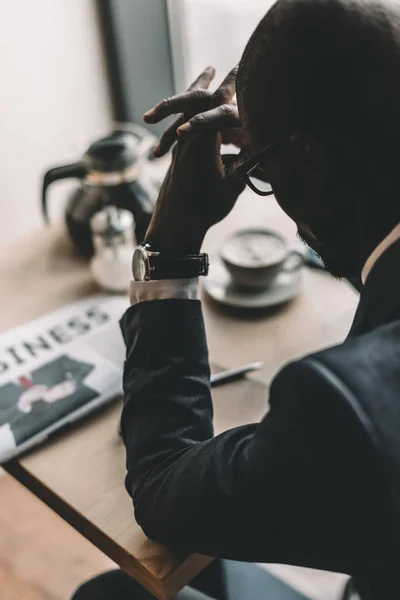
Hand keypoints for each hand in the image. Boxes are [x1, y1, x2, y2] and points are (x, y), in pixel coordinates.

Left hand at [142, 67, 245, 253]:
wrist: (173, 224)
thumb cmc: (204, 206)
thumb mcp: (232, 184)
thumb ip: (245, 165)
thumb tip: (263, 154)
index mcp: (205, 137)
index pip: (219, 102)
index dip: (232, 83)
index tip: (241, 66)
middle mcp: (189, 136)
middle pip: (196, 101)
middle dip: (204, 83)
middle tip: (211, 70)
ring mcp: (180, 146)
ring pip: (187, 116)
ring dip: (194, 100)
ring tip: (198, 92)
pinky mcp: (176, 158)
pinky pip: (184, 132)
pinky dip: (191, 122)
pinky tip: (195, 124)